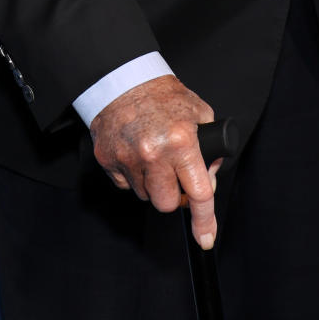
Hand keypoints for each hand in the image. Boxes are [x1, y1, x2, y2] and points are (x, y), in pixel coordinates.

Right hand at [90, 74, 217, 248]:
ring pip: (146, 196)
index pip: (198, 192)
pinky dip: (133, 175)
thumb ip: (210, 149)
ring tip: (153, 154)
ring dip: (153, 183)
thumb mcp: (199, 113)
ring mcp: (128, 158)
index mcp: (181, 141)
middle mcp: (154, 153)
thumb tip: (209, 179)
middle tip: (174, 174)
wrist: (123, 80)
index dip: (205, 220)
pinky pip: (125, 185)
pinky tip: (136, 151)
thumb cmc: (163, 96)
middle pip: (167, 204)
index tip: (206, 239)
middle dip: (174, 195)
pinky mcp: (108, 160)